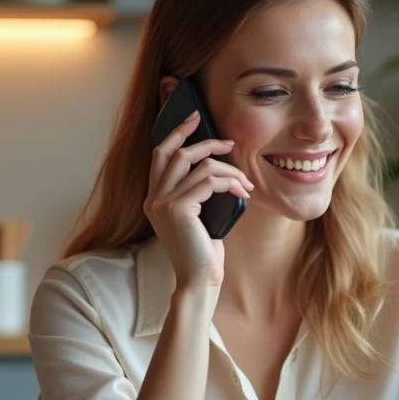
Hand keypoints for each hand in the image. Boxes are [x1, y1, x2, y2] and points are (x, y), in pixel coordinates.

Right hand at [144, 110, 252, 290]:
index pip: (160, 154)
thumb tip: (217, 167)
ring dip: (229, 170)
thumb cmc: (203, 253)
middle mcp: (153, 198)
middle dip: (203, 140)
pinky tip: (243, 193)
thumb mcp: (198, 217)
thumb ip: (198, 193)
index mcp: (154, 199)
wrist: (199, 280)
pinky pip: (209, 180)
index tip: (194, 119)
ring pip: (199, 165)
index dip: (177, 133)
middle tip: (229, 142)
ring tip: (245, 183)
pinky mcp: (178, 208)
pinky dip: (231, 182)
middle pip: (175, 152)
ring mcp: (162, 203)